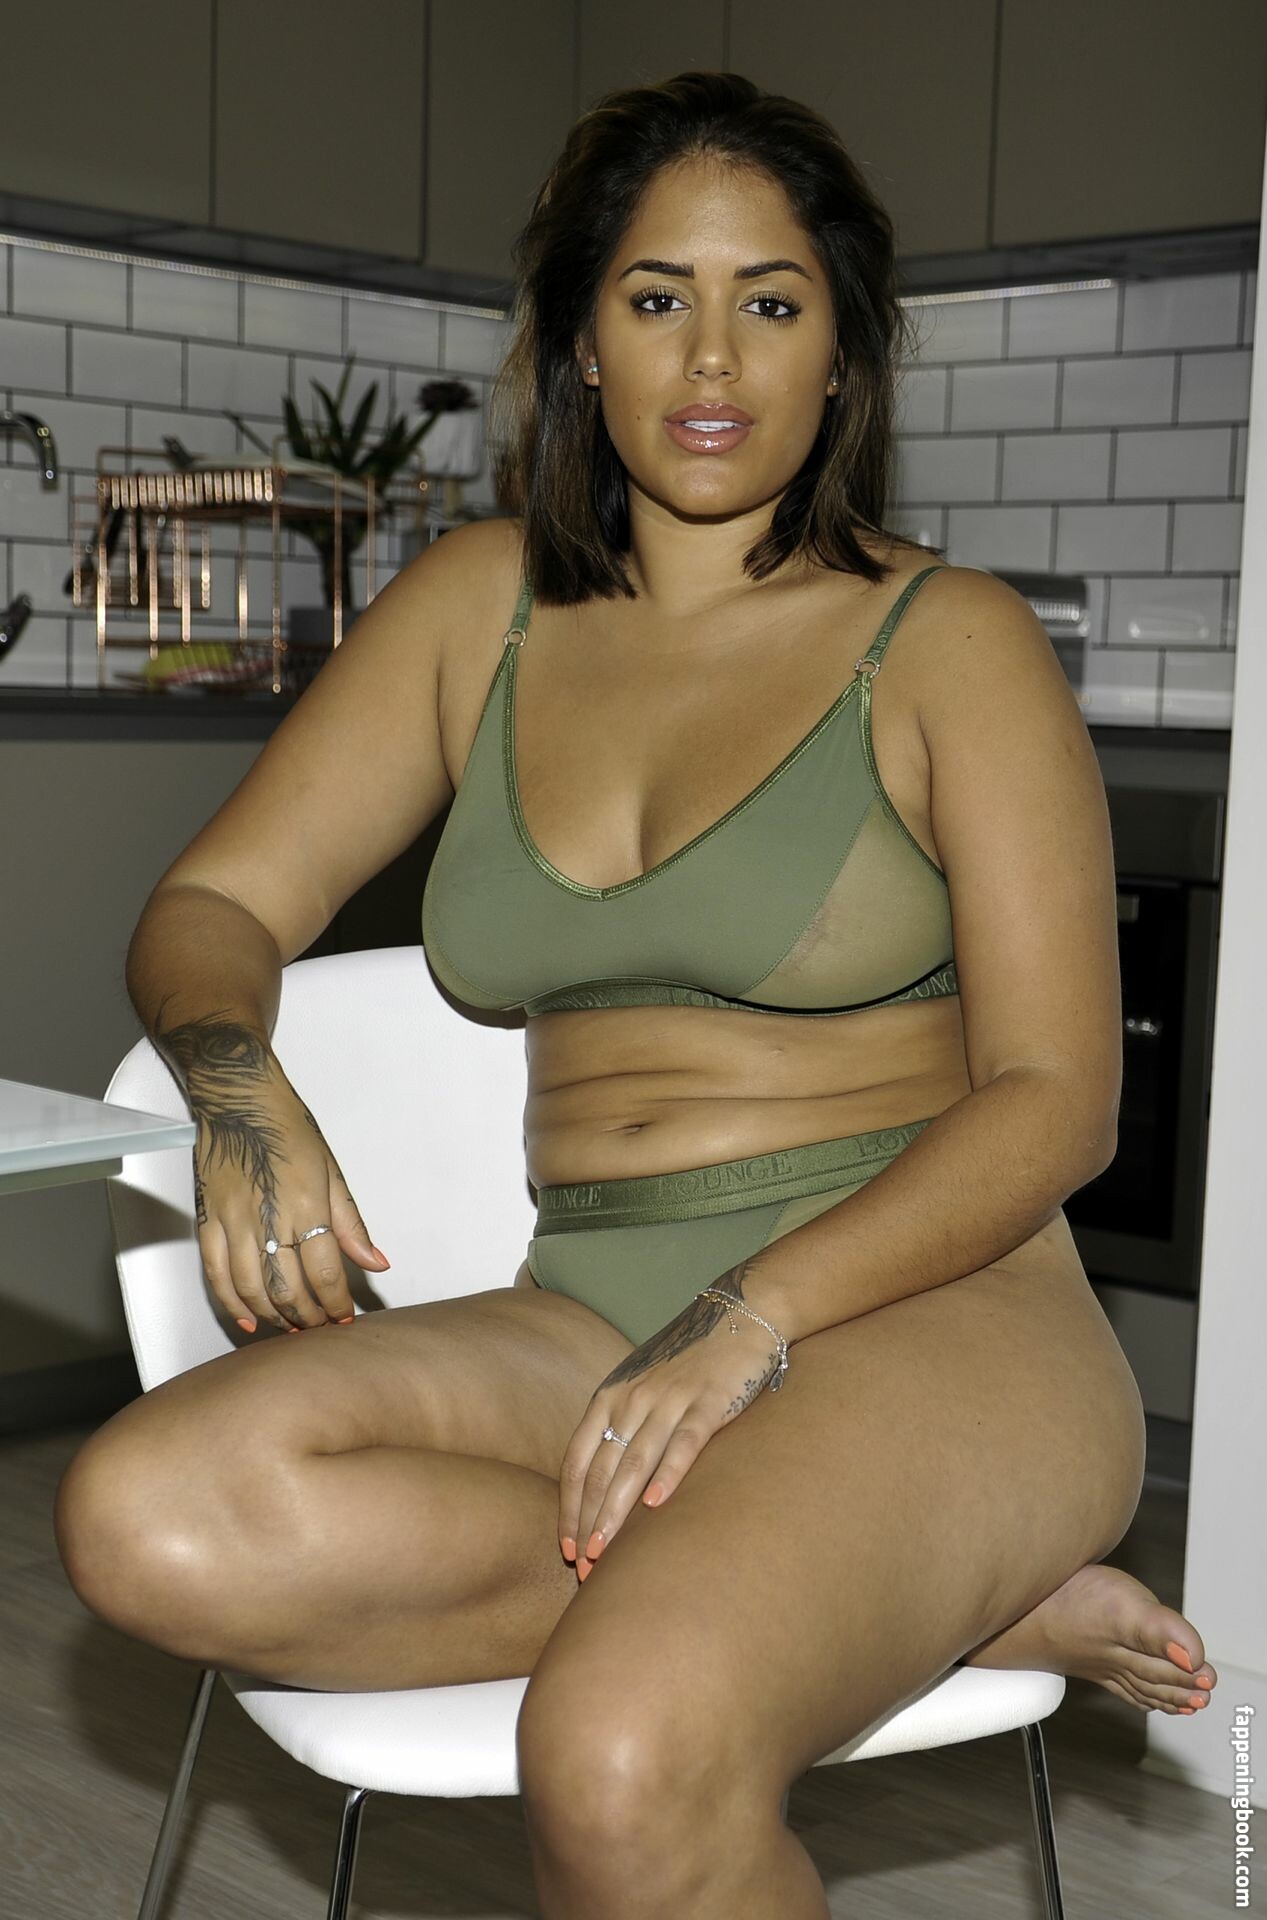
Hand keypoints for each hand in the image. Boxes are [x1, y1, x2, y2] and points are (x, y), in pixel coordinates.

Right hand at [158, 1009, 389, 1332]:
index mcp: (305, 1202)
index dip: (336, 1303)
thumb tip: (377, 1263)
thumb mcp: (331, 1170)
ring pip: (252, 1288)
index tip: (345, 1318)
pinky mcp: (207, 1221)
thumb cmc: (289, 1129)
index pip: (324, 1271)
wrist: (238, 1101)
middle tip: (322, 1329)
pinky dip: (232, 1302)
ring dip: (275, 1316)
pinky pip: (216, 1274)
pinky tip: (250, 1319)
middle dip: (308, 1317)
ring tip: (293, 1327)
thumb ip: (351, 1223)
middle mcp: (267, 1216)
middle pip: (287, 1288)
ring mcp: (232, 1221)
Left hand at [559, 1267, 784, 1578]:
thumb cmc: (689, 1361)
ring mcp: (669, 1399)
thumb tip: (605, 1486)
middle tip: (584, 1570)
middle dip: (588, 1523)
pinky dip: (668, 1474)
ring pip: (633, 1463)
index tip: (567, 1550)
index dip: (569, 1509)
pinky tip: (656, 1506)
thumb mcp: (642, 1386)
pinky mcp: (709, 1402)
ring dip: (616, 1513)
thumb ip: (623, 1426)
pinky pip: (683, 1442)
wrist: (741, 1314)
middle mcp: (632, 1399)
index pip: (577, 1462)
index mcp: (610, 1397)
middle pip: (600, 1470)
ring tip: (605, 1554)